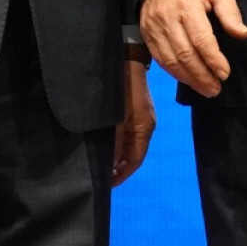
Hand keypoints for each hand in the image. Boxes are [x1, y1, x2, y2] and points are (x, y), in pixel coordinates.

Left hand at [111, 58, 156, 184]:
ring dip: (117, 156)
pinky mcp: (133, 113)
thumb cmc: (122, 90)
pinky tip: (105, 146)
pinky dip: (117, 144)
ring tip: (101, 164)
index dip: (122, 174)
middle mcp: (145, 127)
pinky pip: (126, 135)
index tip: (108, 184)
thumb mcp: (116, 118)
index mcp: (144, 130)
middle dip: (119, 167)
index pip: (135, 160)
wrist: (126, 61)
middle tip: (101, 177)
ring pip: (129, 145)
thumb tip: (111, 163)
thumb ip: (115, 141)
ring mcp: (140, 119)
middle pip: (133, 154)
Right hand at [138, 0, 246, 96]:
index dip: (214, 59)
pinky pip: (160, 59)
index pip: (201, 39)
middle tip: (216, 89)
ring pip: (170, 60)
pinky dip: (175, 73)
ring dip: (189, 79)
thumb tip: (243, 34)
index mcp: (186, 5)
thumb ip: (230, 12)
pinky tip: (188, 80)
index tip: (225, 73)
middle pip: (185, 54)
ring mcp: (154, 27)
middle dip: (202, 75)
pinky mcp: (147, 34)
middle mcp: (167, 18)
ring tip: (206, 89)